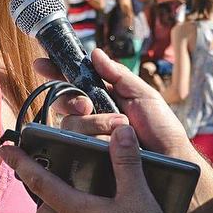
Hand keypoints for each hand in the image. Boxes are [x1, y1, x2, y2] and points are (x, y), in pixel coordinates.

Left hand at [0, 126, 178, 212]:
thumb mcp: (138, 197)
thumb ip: (127, 163)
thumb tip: (121, 132)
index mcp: (78, 212)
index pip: (41, 182)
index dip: (21, 163)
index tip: (4, 150)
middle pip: (43, 212)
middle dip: (39, 195)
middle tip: (44, 180)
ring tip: (78, 204)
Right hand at [37, 49, 195, 160]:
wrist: (171, 159)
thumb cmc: (161, 127)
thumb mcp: (143, 95)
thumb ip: (119, 74)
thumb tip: (95, 53)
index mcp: (104, 97)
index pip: (74, 82)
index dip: (56, 71)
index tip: (41, 63)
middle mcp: (93, 117)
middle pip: (65, 103)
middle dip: (71, 100)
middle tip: (86, 104)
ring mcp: (90, 138)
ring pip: (71, 124)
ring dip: (96, 122)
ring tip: (121, 126)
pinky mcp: (89, 157)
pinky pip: (78, 145)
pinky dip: (96, 139)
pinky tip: (110, 142)